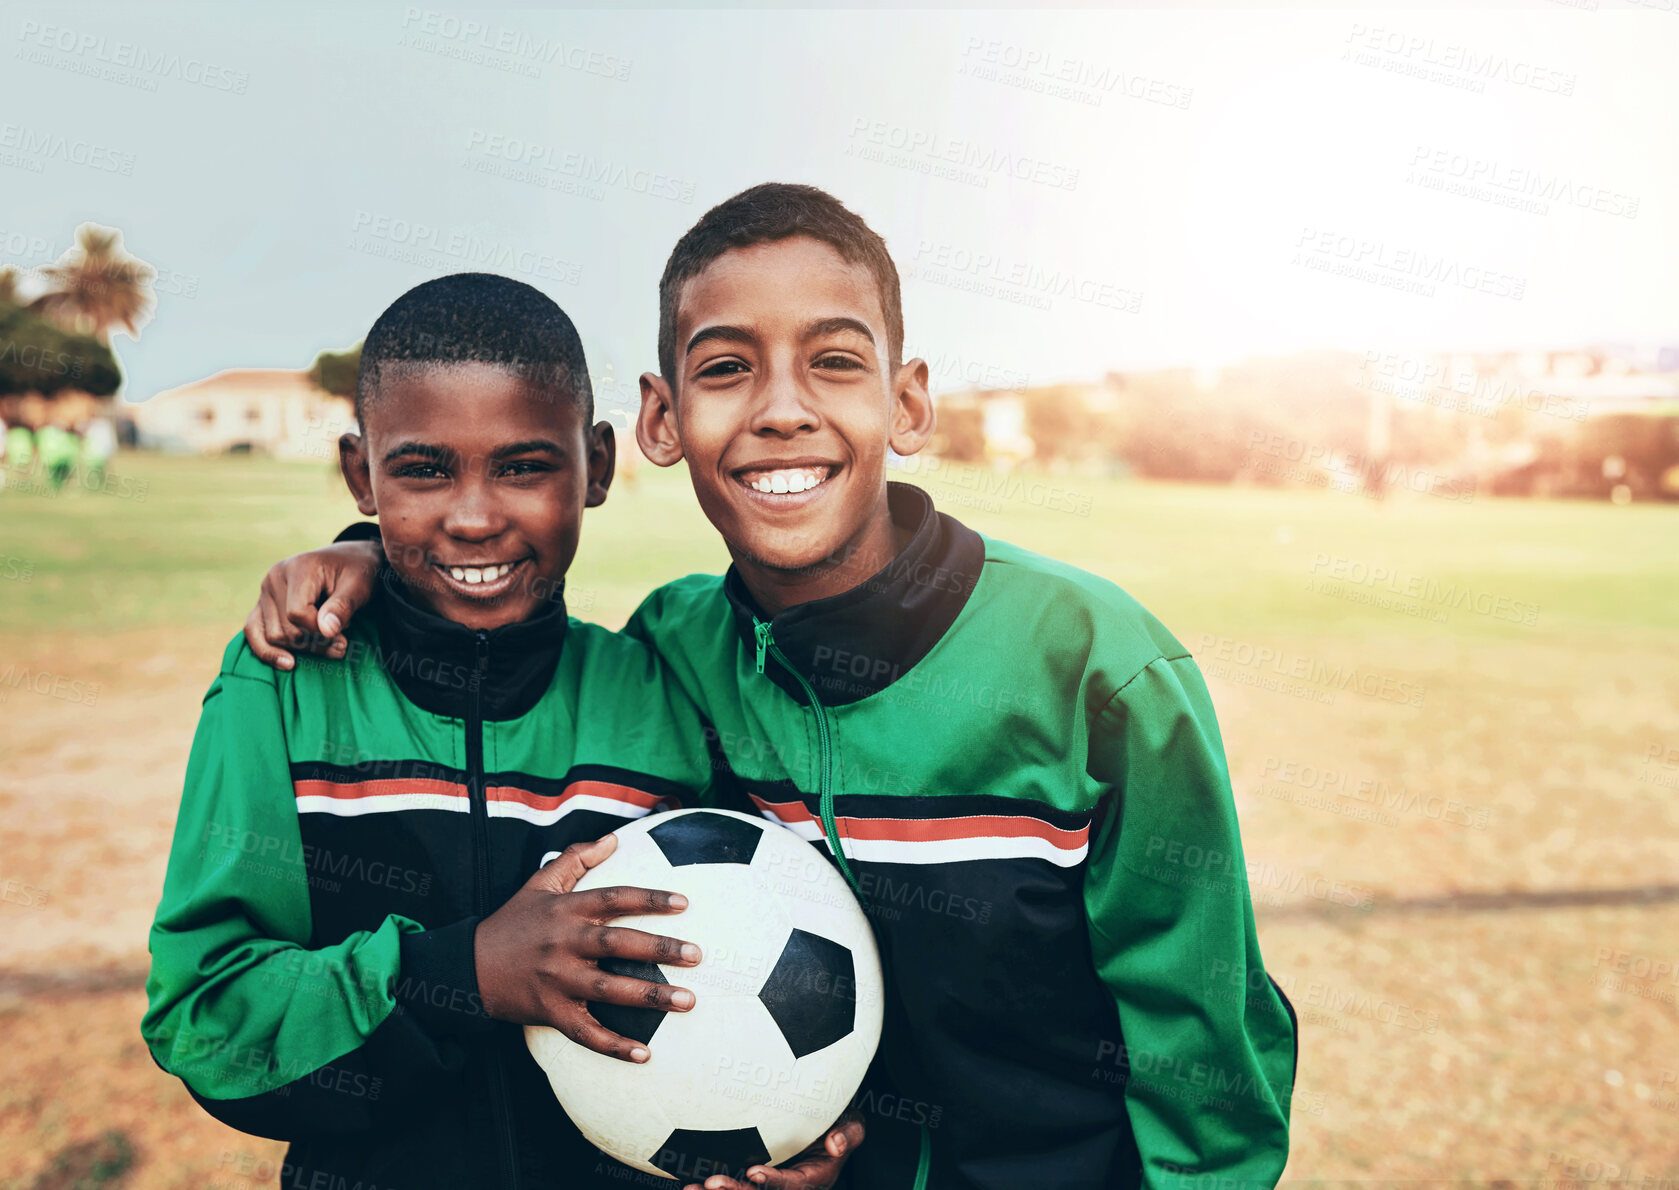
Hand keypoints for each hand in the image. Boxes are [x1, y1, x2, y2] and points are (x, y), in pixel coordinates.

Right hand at [243, 540, 382, 669]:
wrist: (349, 561)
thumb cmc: (356, 572)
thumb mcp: (359, 585)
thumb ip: (342, 606)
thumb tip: (326, 631)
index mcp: (298, 567)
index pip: (297, 613)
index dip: (319, 632)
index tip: (343, 635)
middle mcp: (274, 578)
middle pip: (285, 629)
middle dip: (315, 643)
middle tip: (342, 643)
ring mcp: (265, 592)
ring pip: (273, 636)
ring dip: (303, 647)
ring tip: (330, 640)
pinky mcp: (263, 604)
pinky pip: (253, 632)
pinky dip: (268, 651)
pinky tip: (288, 664)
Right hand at [475, 834, 699, 1061]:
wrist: (468, 966)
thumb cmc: (512, 922)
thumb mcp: (539, 883)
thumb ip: (576, 858)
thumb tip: (613, 838)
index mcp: (566, 910)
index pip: (614, 898)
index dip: (649, 898)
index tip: (684, 902)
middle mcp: (564, 943)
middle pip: (618, 943)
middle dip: (660, 949)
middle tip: (697, 954)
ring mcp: (557, 979)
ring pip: (609, 989)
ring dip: (650, 996)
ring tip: (688, 1000)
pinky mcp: (550, 1011)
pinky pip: (585, 1032)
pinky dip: (613, 1046)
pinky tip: (644, 1055)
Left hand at [683, 1111, 863, 1189]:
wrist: (825, 1122)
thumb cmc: (838, 1123)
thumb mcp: (852, 1125)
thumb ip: (849, 1133)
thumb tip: (836, 1142)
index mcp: (813, 1178)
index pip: (793, 1184)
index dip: (774, 1182)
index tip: (754, 1172)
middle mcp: (789, 1184)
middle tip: (711, 1183)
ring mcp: (770, 1181)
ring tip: (692, 1187)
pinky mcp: (752, 1176)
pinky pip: (733, 1183)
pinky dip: (711, 1184)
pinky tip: (689, 1181)